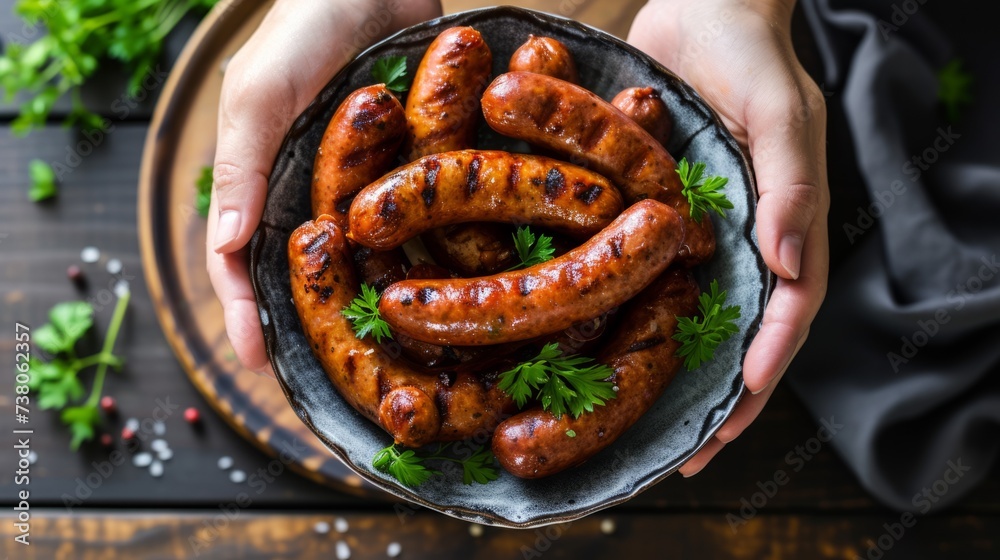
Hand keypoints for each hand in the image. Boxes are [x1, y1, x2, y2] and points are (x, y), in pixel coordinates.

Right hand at [207, 0, 442, 375]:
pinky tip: (436, 299)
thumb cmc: (309, 20)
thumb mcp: (261, 89)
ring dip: (363, 307)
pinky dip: (414, 260)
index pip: (239, 258)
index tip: (254, 364)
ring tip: (381, 359)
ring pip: (358, 261)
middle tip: (322, 383)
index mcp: (261, 175)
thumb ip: (242, 160)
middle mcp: (311, 187)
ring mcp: (363, 182)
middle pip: (300, 273)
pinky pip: (410, 224)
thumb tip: (228, 245)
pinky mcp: (408, 168)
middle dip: (304, 327)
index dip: (242, 311)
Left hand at [628, 0, 829, 474]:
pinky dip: (615, 306)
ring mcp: (689, 228)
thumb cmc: (751, 52)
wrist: (700, 6)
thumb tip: (791, 266)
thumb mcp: (783, 111)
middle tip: (681, 456)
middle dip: (710, 396)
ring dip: (657, 366)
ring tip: (625, 423)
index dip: (761, 369)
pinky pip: (632, 266)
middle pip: (729, 330)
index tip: (729, 420)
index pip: (784, 314)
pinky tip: (580, 341)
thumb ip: (792, 184)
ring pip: (677, 309)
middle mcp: (736, 238)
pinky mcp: (647, 209)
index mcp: (782, 225)